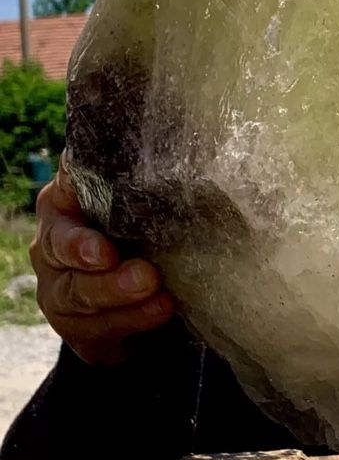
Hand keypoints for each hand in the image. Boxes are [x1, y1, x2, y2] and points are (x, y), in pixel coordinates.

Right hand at [30, 153, 173, 363]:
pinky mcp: (77, 329)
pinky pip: (98, 329)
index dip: (77, 210)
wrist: (130, 293)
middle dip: (98, 263)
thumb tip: (167, 130)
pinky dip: (132, 321)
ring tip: (161, 296)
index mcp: (63, 204)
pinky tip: (159, 311)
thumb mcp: (137, 203)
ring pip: (80, 295)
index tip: (103, 240)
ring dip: (122, 297)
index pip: (62, 198)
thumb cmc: (136, 233)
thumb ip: (138, 176)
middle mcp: (51, 245)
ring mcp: (58, 291)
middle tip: (144, 273)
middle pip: (63, 252)